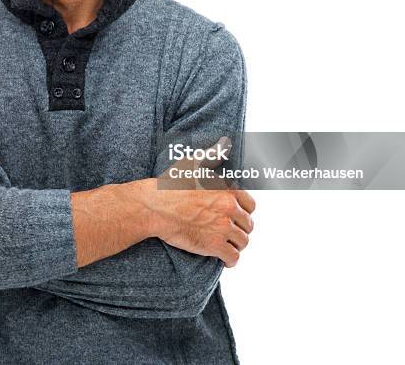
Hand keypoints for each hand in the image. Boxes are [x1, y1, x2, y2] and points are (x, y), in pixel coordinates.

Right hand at [150, 137, 255, 266]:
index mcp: (227, 190)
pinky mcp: (213, 246)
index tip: (237, 215)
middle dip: (241, 228)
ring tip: (228, 245)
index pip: (250, 205)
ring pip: (242, 242)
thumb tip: (224, 144)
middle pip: (248, 224)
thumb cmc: (170, 184)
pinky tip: (224, 259)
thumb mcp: (192, 164)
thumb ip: (211, 155)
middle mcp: (229, 208)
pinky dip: (230, 260)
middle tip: (231, 231)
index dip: (244, 211)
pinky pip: (232, 258)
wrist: (155, 206)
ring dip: (236, 244)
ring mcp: (222, 228)